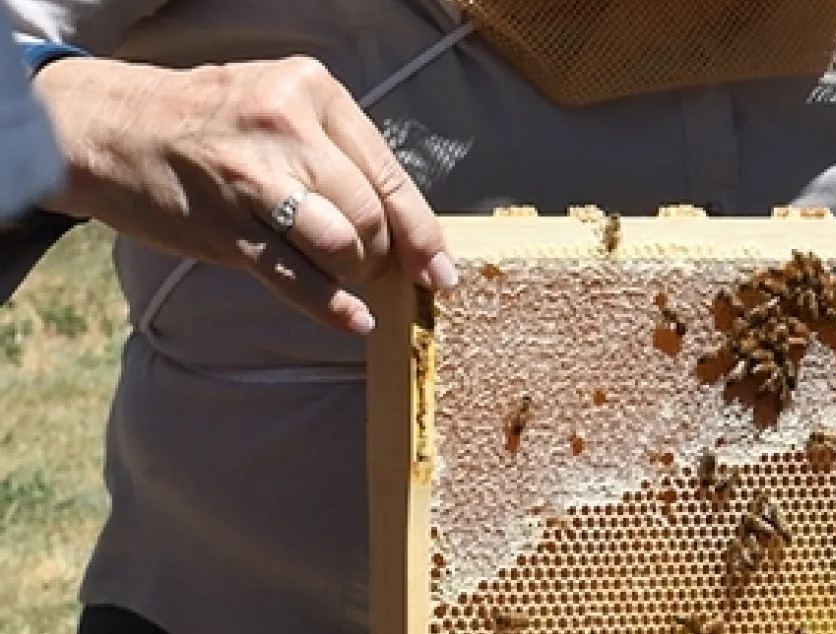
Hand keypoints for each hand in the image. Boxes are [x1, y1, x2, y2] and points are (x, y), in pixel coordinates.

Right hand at [32, 55, 457, 334]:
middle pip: (369, 213)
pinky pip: (294, 277)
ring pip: (340, 244)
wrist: (107, 128)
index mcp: (312, 91)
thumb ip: (337, 149)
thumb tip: (402, 221)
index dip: (422, 229)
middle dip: (383, 254)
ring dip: (356, 272)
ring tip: (350, 277)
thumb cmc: (208, 121)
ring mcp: (252, 179)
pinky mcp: (223, 226)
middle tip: (375, 267)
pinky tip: (353, 320)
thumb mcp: (279, 103)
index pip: (388, 172)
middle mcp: (286, 129)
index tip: (440, 268)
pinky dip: (332, 306)